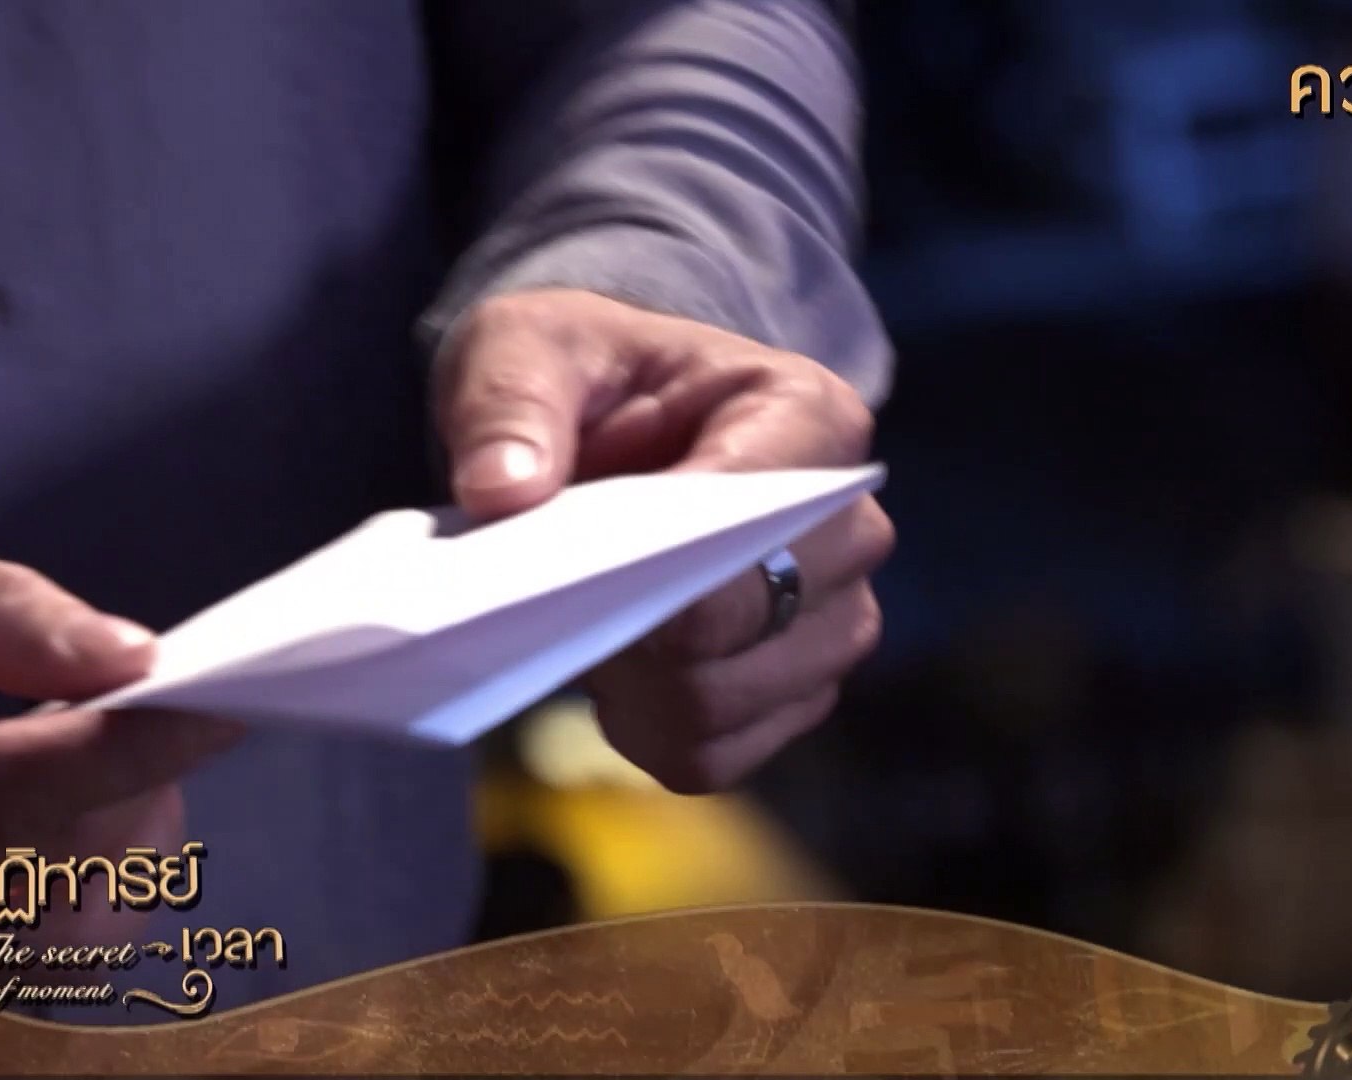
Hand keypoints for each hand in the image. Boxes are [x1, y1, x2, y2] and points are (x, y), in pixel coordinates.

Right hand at [0, 526, 238, 955]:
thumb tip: (129, 658)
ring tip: (90, 756)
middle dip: (134, 785)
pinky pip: (44, 960)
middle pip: (52, 873)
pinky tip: (59, 816)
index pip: (0, 793)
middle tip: (145, 708)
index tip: (222, 706)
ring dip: (122, 842)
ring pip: (66, 935)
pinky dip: (87, 886)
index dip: (126, 755)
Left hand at [436, 288, 892, 791]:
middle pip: (750, 627)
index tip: (580, 568)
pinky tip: (610, 682)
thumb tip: (502, 492)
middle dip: (637, 632)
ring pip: (726, 704)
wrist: (603, 426)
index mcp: (808, 414)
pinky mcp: (794, 693)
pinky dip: (647, 733)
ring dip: (633, 691)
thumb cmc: (580, 378)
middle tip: (556, 602)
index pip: (763, 518)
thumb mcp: (523, 348)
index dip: (668, 562)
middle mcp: (849, 528)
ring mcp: (833, 621)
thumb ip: (509, 404)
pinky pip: (715, 755)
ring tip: (581, 633)